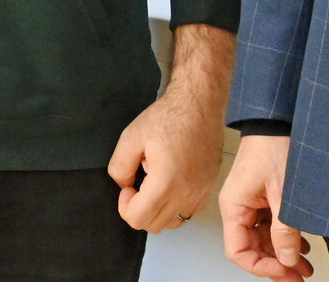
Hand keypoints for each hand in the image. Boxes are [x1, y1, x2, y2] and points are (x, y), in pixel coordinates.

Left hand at [107, 23, 232, 231]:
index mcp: (166, 183)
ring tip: (155, 182)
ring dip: (158, 210)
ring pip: (173, 222)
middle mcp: (187, 194)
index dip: (125, 205)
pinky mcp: (209, 187)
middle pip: (154, 225)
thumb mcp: (131, 136)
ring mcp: (201, 192)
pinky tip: (170, 183)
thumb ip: (119, 167)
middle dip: (140, 209)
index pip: (138, 219)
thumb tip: (124, 185)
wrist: (199, 103)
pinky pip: (189, 212)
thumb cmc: (168, 116)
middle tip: (138, 184)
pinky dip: (175, 206)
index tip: (128, 186)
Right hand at [219, 134, 312, 279]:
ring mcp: (251, 200)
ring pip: (264, 237)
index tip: (286, 270)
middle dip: (276, 264)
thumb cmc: (274, 146)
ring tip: (305, 265)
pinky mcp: (263, 194)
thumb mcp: (283, 193)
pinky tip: (302, 244)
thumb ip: (284, 230)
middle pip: (252, 247)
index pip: (239, 251)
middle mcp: (239, 206)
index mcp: (234, 207)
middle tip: (299, 277)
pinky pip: (271, 223)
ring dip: (284, 252)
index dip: (262, 267)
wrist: (279, 118)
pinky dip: (286, 236)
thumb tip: (288, 259)